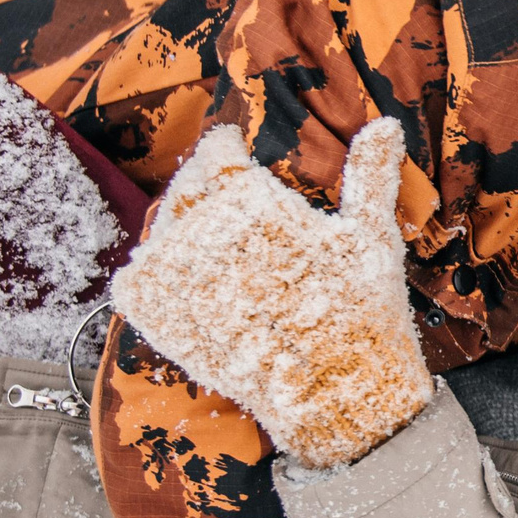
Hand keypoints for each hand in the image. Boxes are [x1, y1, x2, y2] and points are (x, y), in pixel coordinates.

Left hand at [112, 119, 430, 470]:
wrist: (334, 394)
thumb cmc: (360, 312)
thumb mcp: (372, 235)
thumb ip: (370, 173)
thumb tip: (384, 123)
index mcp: (252, 202)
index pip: (216, 152)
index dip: (225, 149)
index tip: (233, 151)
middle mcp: (203, 233)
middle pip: (184, 188)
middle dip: (203, 186)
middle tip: (224, 199)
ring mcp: (175, 279)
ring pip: (159, 231)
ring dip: (179, 230)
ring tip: (208, 243)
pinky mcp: (159, 320)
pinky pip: (134, 281)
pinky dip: (151, 275)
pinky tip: (182, 280)